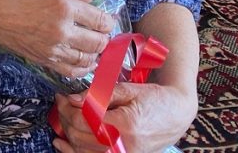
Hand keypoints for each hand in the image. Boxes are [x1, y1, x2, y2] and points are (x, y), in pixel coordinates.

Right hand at [0, 0, 114, 79]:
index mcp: (63, 7)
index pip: (100, 20)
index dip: (108, 20)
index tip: (105, 18)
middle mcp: (63, 31)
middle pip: (98, 42)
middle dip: (103, 37)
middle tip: (100, 31)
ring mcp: (53, 49)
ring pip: (88, 59)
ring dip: (95, 54)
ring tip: (93, 45)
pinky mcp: (43, 60)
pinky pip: (71, 70)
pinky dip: (81, 68)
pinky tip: (83, 61)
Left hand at [51, 81, 196, 152]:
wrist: (177, 114)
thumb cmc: (154, 99)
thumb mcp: (127, 90)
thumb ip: (98, 95)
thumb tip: (72, 99)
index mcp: (124, 125)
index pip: (83, 119)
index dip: (66, 108)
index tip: (60, 97)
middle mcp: (123, 146)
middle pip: (80, 136)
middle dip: (65, 118)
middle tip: (60, 104)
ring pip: (83, 150)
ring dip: (67, 134)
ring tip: (61, 119)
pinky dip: (75, 152)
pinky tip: (62, 144)